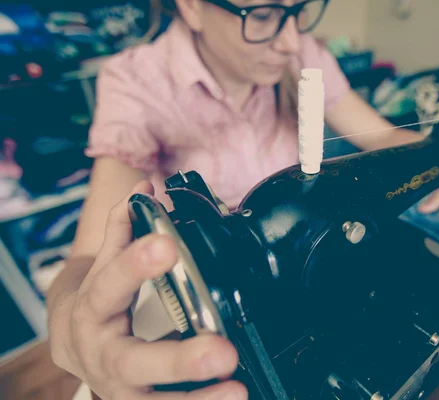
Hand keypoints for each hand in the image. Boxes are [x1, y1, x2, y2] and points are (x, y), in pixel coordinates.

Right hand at [52, 181, 246, 399]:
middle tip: (221, 350)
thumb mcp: (104, 265)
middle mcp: (105, 357)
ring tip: (235, 389)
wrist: (74, 345)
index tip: (166, 243)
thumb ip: (124, 228)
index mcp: (94, 311)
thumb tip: (146, 187)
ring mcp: (121, 390)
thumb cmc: (98, 303)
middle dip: (178, 359)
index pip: (110, 286)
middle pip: (135, 363)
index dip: (134, 264)